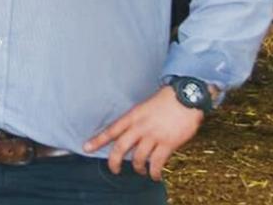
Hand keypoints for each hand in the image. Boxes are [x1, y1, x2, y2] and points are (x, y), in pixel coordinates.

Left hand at [82, 85, 202, 181]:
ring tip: (140, 171)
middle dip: (114, 161)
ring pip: (139, 158)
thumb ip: (137, 120)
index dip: (98, 140)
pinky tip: (154, 175)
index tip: (86, 148)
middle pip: (121, 148)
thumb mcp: (145, 107)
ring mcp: (154, 136)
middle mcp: (140, 127)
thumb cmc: (167, 100)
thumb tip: (133, 135)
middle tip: (114, 170)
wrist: (186, 96)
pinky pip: (157, 162)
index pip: (111, 130)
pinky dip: (154, 172)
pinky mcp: (168, 143)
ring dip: (138, 168)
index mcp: (133, 116)